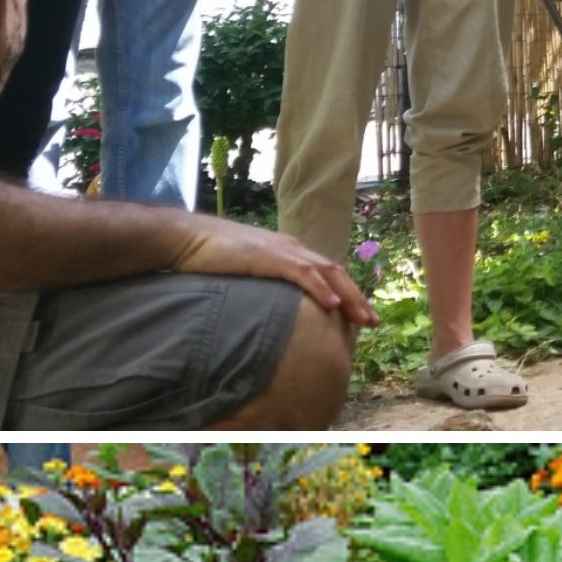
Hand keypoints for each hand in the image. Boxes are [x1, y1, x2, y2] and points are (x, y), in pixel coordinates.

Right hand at [170, 218, 377, 325]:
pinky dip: (320, 289)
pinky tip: (332, 305)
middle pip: (335, 273)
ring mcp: (281, 251)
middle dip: (357, 298)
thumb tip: (271, 314)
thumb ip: (262, 288)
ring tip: (363, 318)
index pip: (326, 273)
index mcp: (288, 252)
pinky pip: (302, 273)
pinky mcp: (269, 257)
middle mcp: (291, 249)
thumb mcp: (244, 275)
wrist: (187, 239)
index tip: (360, 316)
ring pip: (326, 273)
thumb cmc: (209, 259)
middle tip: (374, 322)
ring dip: (348, 296)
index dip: (346, 293)